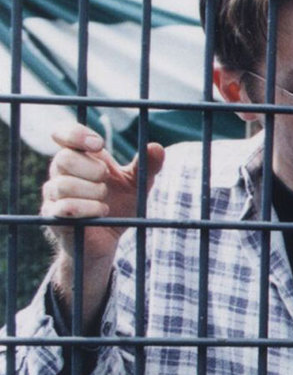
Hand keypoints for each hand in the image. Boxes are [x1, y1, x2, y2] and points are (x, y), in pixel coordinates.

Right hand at [40, 123, 165, 323]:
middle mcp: (60, 173)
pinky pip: (64, 208)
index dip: (75, 134)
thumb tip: (157, 147)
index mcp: (79, 158)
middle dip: (92, 169)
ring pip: (63, 184)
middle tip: (106, 180)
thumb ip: (147, 166)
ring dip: (92, 192)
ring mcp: (53, 195)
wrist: (107, 240)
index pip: (63, 134)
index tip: (99, 143)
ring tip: (105, 200)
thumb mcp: (138, 184)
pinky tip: (101, 211)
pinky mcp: (53, 217)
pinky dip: (88, 209)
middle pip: (63, 158)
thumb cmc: (119, 205)